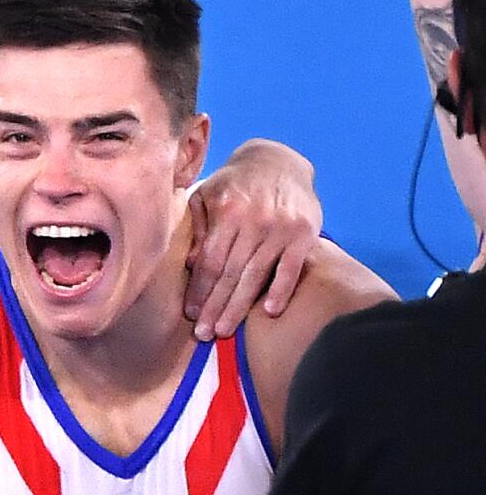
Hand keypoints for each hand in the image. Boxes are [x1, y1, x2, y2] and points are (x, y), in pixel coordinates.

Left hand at [184, 140, 319, 339]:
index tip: (191, 313)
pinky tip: (268, 312)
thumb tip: (190, 265)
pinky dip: (281, 290)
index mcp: (227, 211)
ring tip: (225, 330)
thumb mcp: (208, 195)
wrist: (279, 160)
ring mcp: (281, 227)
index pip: (209, 260)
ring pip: (256, 275)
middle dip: (215, 306)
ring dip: (239, 307)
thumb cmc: (235, 183)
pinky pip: (291, 267)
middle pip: (230, 273)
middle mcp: (253, 220)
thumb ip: (198, 227)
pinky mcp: (305, 233)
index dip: (199, 289)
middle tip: (204, 334)